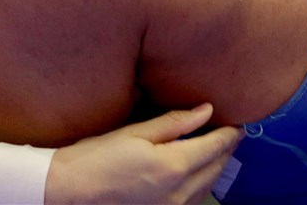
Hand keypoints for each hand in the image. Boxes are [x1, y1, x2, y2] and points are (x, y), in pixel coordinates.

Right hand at [46, 104, 241, 204]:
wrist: (68, 192)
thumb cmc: (96, 157)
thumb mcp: (135, 133)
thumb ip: (174, 123)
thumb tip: (206, 110)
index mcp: (173, 166)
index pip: (214, 147)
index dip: (229, 134)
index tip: (238, 123)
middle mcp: (178, 193)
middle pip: (216, 169)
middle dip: (225, 150)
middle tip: (231, 134)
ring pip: (207, 188)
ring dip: (215, 168)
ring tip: (217, 151)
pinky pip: (192, 201)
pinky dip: (200, 185)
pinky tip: (195, 174)